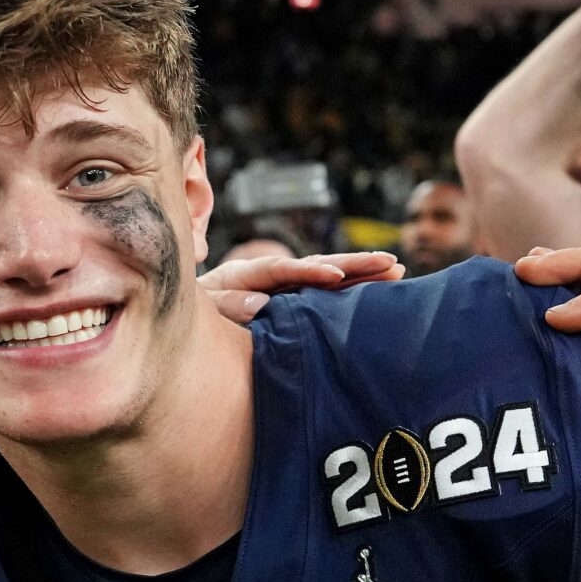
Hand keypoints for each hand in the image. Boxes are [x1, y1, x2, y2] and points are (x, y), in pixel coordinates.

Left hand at [201, 250, 400, 323]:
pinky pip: (323, 295)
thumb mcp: (202, 308)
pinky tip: (378, 287)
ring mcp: (284, 288)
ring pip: (326, 277)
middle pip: (316, 265)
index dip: (310, 272)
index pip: (284, 270)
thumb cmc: (191, 315)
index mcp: (246, 274)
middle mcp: (270, 276)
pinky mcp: (290, 301)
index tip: (337, 277)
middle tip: (390, 263)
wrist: (185, 319)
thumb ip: (228, 303)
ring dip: (360, 273)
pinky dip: (350, 289)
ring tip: (395, 270)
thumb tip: (260, 305)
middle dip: (353, 265)